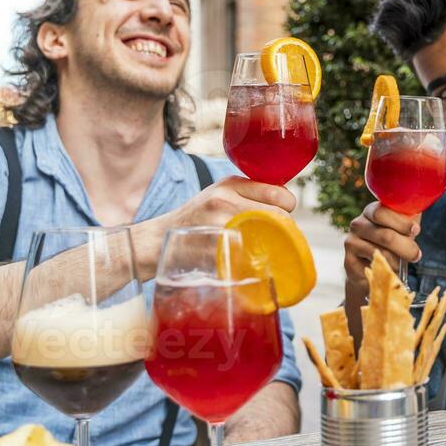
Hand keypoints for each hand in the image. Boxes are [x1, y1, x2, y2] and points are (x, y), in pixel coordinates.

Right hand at [133, 176, 295, 278]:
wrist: (158, 239)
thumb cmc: (197, 218)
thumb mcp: (220, 195)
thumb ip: (249, 196)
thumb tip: (286, 206)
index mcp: (231, 184)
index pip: (280, 194)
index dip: (286, 209)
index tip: (280, 218)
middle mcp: (225, 199)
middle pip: (278, 216)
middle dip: (283, 231)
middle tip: (274, 239)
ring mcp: (217, 223)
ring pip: (266, 236)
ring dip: (269, 247)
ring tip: (259, 250)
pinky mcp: (212, 246)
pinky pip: (246, 256)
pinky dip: (251, 261)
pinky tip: (243, 261)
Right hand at [343, 201, 421, 308]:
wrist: (369, 266)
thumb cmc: (390, 244)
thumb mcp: (400, 229)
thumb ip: (409, 221)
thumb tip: (420, 216)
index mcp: (371, 211)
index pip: (383, 212)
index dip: (402, 222)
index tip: (416, 230)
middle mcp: (358, 224)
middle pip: (385, 236)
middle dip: (406, 247)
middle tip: (417, 255)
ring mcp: (351, 242)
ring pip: (382, 254)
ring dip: (398, 262)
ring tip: (402, 264)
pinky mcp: (349, 261)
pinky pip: (374, 267)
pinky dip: (387, 270)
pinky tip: (390, 270)